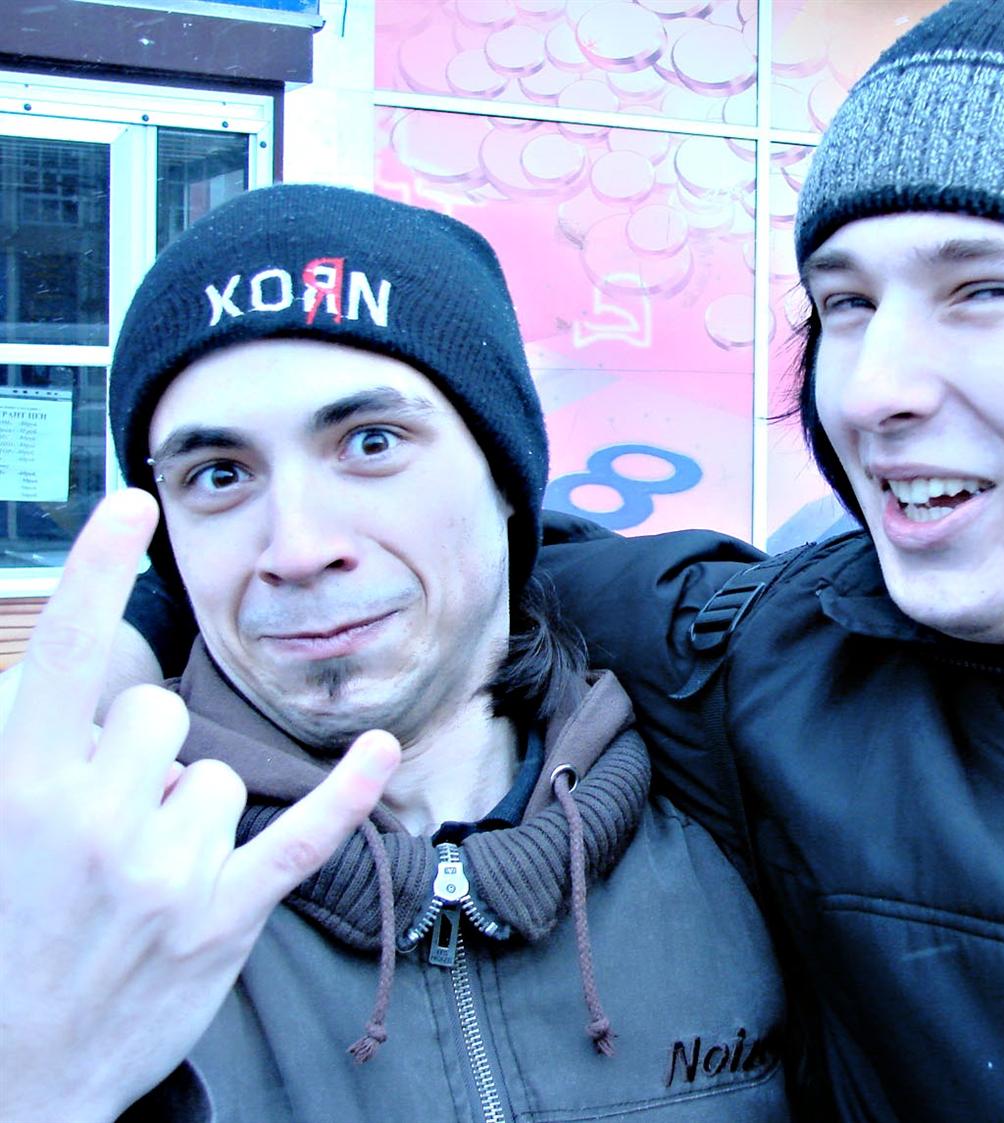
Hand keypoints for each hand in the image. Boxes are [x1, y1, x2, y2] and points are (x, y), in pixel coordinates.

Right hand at [0, 492, 399, 1122]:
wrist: (16, 1076)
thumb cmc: (0, 946)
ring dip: (188, 810)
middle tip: (105, 821)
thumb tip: (80, 685)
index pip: (65, 655)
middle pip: (158, 711)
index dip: (99, 570)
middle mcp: (96, 822)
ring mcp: (169, 872)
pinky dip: (348, 794)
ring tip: (141, 876)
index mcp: (20, 793)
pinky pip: (305, 832)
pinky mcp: (227, 916)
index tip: (132, 503)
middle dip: (139, 751)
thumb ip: (33, 755)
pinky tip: (380, 751)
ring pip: (218, 773)